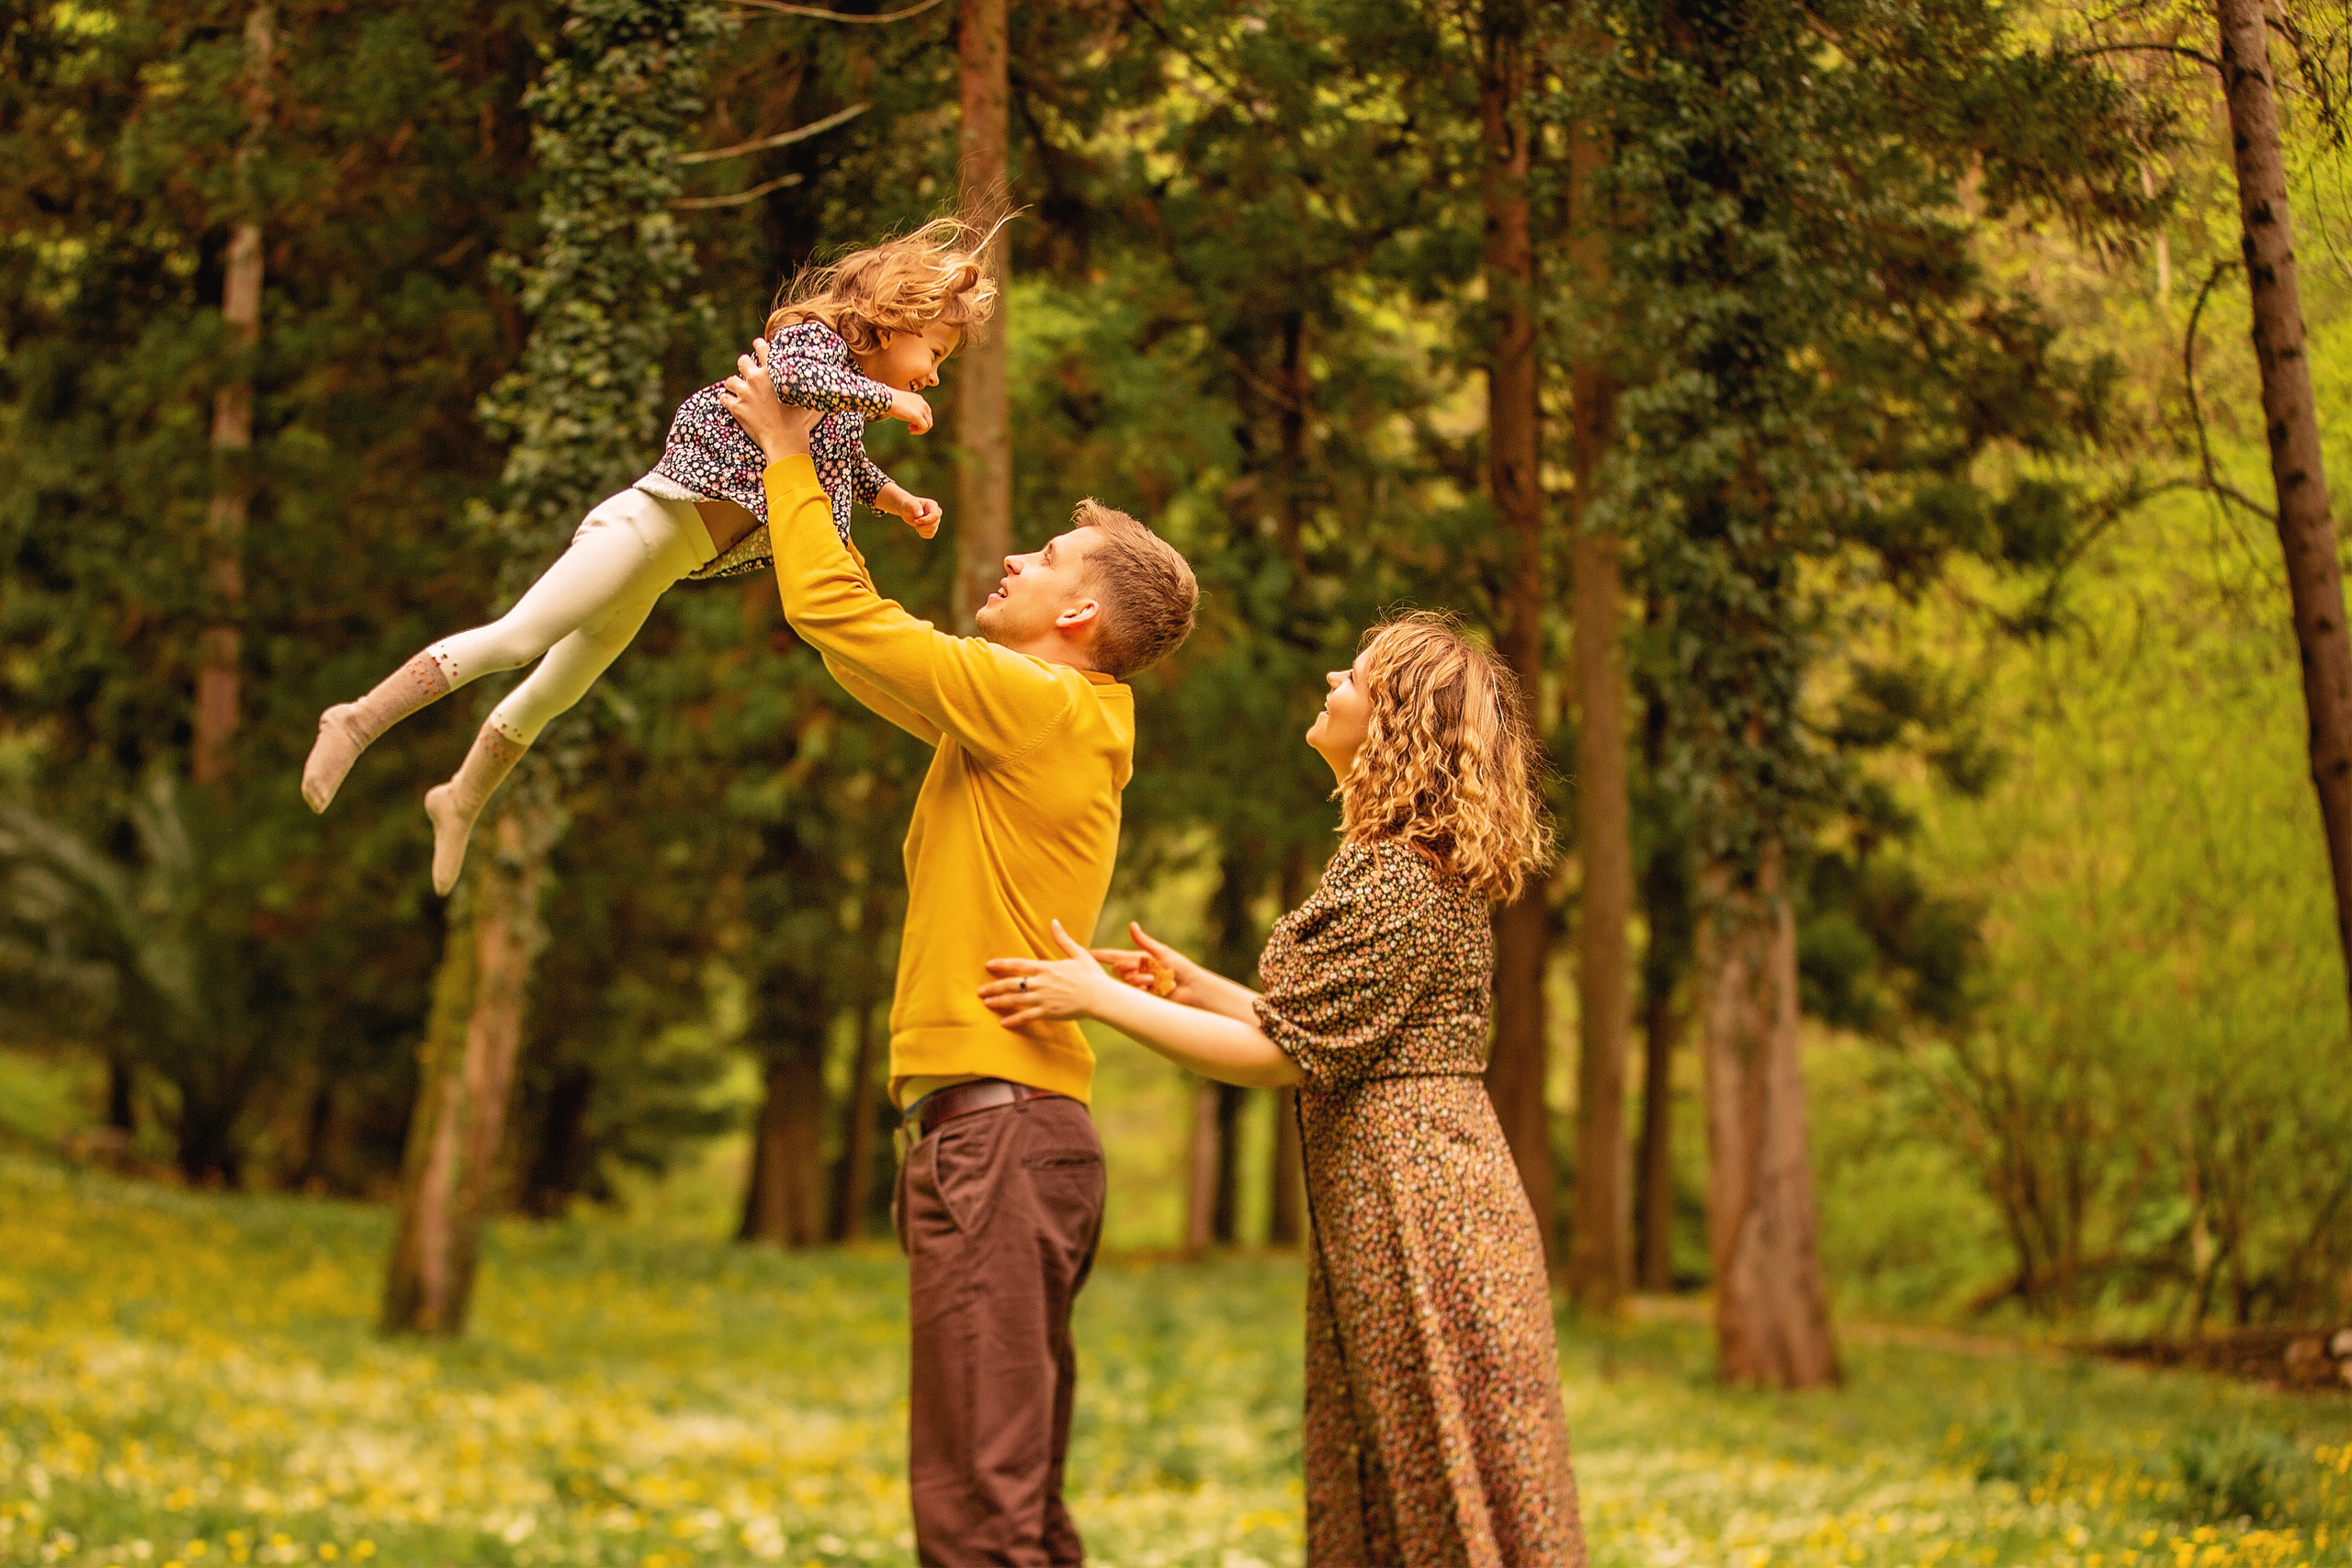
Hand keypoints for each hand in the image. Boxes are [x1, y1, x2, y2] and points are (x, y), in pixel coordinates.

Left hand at [718, 338, 820, 460]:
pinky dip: (727, 400)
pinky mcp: (736, 407)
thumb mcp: (803, 394)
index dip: (759, 345)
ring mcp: (744, 393)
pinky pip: (724, 398)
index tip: (757, 344)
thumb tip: (807, 372)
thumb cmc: (798, 419)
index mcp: (772, 372)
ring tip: (737, 388)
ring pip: (730, 380)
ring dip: (734, 384)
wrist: (785, 439)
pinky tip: (730, 401)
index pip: (762, 349)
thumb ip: (799, 380)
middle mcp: (756, 378)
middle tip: (747, 369)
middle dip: (744, 364)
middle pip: (743, 361)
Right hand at [889, 388, 934, 434]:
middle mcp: (923, 404)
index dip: (920, 419)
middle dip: (920, 425)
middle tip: (910, 427)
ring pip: (929, 424)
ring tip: (911, 430)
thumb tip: (906, 414)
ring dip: (920, 429)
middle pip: (929, 418)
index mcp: (919, 399)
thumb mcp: (902, 403)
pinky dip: (919, 431)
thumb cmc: (890, 400)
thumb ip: (908, 407)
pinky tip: (910, 431)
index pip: (926, 412)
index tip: (910, 423)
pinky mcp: (918, 416)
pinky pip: (925, 427)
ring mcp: (922, 410)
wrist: (887, 398)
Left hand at [899, 494, 942, 538]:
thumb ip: (915, 507)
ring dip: (921, 530)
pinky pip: (930, 535)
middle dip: (922, 526)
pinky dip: (922, 533)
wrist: (906, 510)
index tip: (916, 520)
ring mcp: (935, 521)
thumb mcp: (910, 504)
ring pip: (932, 531)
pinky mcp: (932, 528)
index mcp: (933, 506)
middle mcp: (936, 513)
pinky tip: (918, 527)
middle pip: (934, 525)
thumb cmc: (909, 504)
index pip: (935, 515)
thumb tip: (920, 514)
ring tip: (916, 523)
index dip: (926, 520)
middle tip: (915, 521)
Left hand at [980, 920, 1116, 1028]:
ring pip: (1016, 1000)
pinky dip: (1015, 1020)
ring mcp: (1044, 998)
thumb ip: (1063, 940)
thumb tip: (1054, 922)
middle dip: (995, 987)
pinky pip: (1027, 1016)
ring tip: (986, 1003)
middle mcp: (1042, 983)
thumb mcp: (1078, 953)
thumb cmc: (1092, 975)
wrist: (1101, 996)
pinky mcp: (1049, 1012)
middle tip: (980, 991)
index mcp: (1047, 968)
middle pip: (1012, 984)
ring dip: (1000, 1001)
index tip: (989, 965)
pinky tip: (1003, 1022)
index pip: (1019, 965)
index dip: (1003, 964)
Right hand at [1091, 922, 1205, 1005]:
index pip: (1112, 957)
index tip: (1084, 953)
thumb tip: (1132, 925)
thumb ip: (1143, 942)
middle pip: (1117, 969)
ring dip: (1137, 979)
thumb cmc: (1180, 968)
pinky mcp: (1141, 1000)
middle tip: (1143, 966)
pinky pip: (1131, 993)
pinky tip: (1151, 990)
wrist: (1191, 990)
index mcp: (1138, 960)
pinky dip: (1140, 989)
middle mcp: (1135, 973)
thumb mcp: (1161, 952)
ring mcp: (1137, 987)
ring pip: (1124, 981)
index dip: (1099, 955)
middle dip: (1127, 967)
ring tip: (1153, 981)